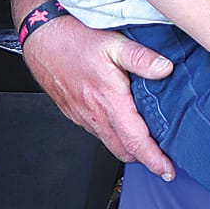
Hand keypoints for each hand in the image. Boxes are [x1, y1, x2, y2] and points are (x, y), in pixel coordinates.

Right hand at [23, 12, 176, 178]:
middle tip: (165, 162)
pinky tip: (125, 125)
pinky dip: (114, 135)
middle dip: (145, 160)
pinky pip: (97, 131)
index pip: (135, 141)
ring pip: (110, 142)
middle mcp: (94, 114)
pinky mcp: (74, 111)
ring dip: (129, 148)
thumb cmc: (75, 39)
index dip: (153, 159)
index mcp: (108, 101)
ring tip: (150, 146)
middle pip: (123, 149)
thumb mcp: (114, 43)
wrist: (41, 38)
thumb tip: (166, 70)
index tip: (168, 171)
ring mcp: (82, 115)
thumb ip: (142, 58)